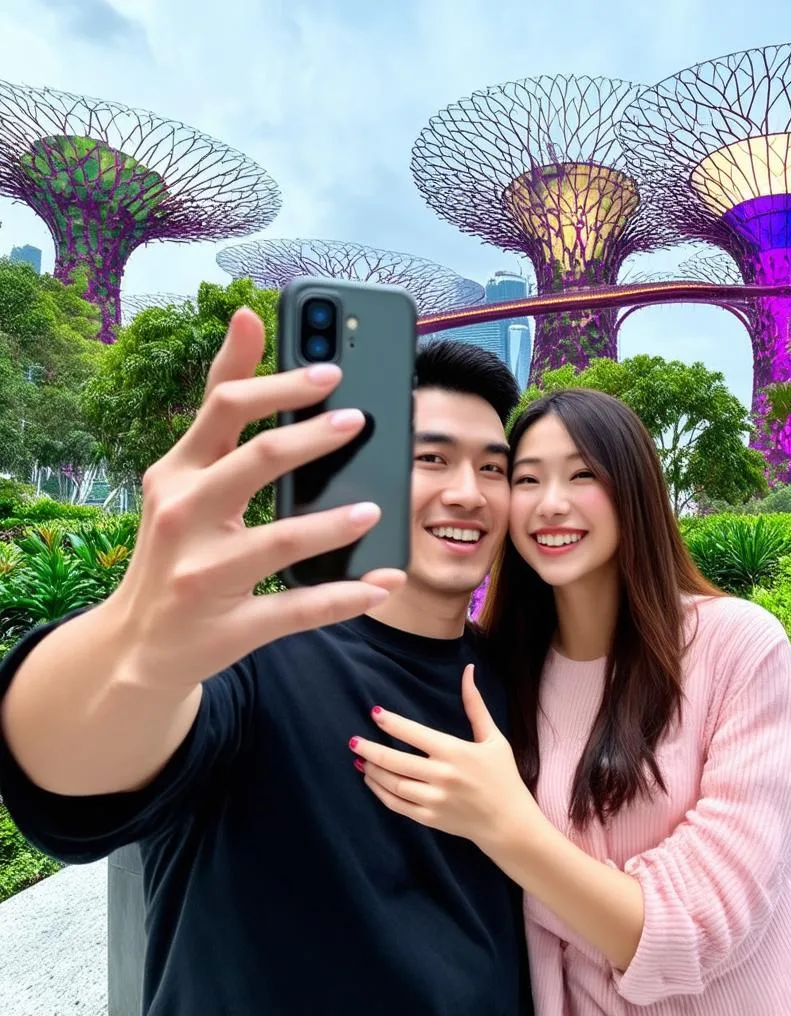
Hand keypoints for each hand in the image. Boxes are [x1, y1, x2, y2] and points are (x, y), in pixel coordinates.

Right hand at [109, 307, 405, 690]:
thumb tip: (247, 318)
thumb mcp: (184, 478)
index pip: (224, 407)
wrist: (134, 645)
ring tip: (374, 509)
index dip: (280, 381)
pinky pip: (296, 608)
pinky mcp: (230, 626)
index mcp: (177, 472)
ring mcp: (204, 574)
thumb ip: (220, 413)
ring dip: (334, 524)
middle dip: (314, 436)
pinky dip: (344, 596)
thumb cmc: (173, 547)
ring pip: (279, 541)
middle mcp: (183, 515)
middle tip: (360, 420)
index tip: (331, 366)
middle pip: (257, 460)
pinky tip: (380, 583)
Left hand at [352, 665, 542, 852]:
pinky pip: (396, 804)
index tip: (374, 712)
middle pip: (395, 760)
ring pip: (392, 783)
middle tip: (353, 740)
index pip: (415, 734)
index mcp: (455, 752)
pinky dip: (379, 792)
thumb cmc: (502, 776)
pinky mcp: (429, 819)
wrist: (508, 822)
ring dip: (372, 770)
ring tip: (359, 759)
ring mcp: (433, 800)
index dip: (392, 722)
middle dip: (369, 749)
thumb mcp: (493, 737)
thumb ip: (475, 705)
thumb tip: (468, 671)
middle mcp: (442, 776)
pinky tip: (371, 780)